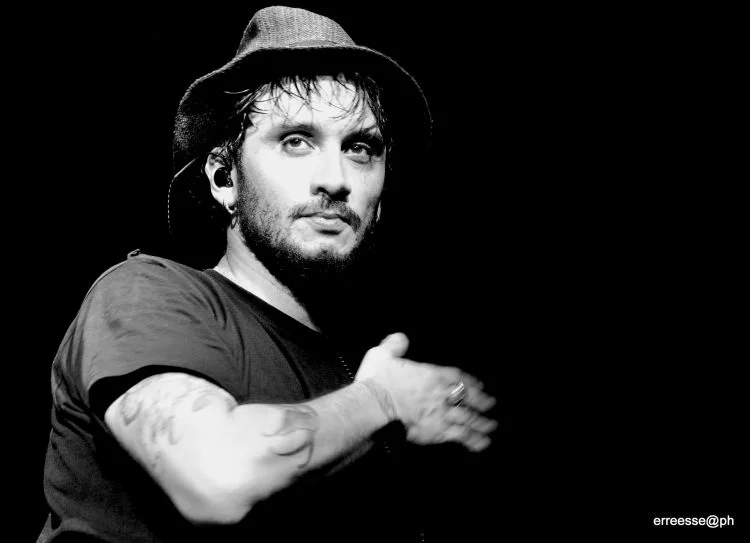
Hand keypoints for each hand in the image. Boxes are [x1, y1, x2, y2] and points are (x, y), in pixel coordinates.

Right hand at [355, 333, 496, 451]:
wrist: (372, 407)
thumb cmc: (376, 382)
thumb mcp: (381, 355)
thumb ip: (394, 345)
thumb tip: (401, 339)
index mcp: (430, 374)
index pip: (457, 376)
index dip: (469, 381)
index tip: (478, 385)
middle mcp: (440, 393)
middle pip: (468, 396)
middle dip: (481, 401)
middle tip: (491, 404)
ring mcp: (441, 413)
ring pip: (468, 417)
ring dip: (481, 422)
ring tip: (491, 426)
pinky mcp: (437, 432)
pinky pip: (461, 436)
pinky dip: (473, 440)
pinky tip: (481, 444)